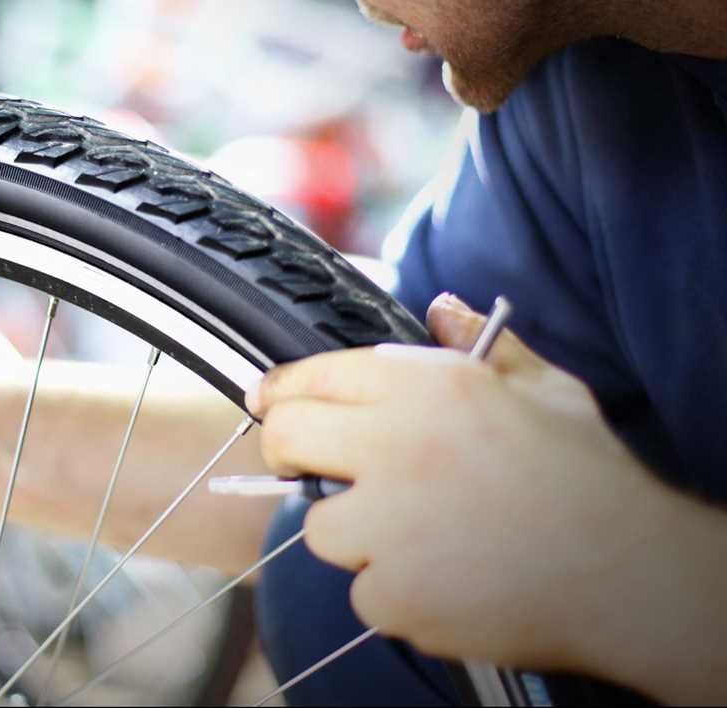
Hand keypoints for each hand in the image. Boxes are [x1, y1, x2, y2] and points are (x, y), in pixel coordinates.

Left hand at [247, 293, 674, 675]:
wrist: (630, 571)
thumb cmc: (585, 473)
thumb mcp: (541, 386)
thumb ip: (477, 344)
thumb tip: (440, 308)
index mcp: (426, 388)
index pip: (313, 376)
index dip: (281, 391)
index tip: (269, 402)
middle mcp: (394, 446)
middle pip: (287, 439)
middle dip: (288, 449)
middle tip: (313, 465)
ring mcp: (388, 525)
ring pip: (322, 528)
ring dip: (356, 533)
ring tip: (420, 535)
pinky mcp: (394, 592)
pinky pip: (363, 590)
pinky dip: (395, 591)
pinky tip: (445, 579)